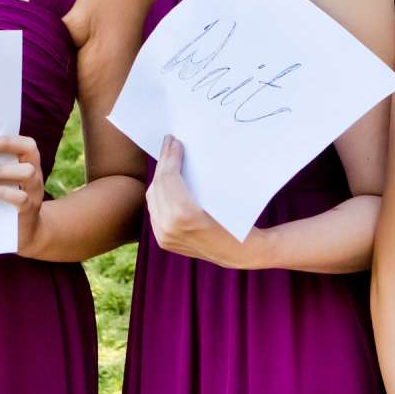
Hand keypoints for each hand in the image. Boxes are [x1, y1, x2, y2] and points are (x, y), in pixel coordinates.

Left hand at [0, 133, 48, 255]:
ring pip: (28, 173)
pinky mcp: (29, 210)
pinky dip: (5, 193)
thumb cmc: (7, 202)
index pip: (27, 144)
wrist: (26, 234)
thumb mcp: (5, 183)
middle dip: (7, 145)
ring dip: (4, 171)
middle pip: (30, 151)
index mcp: (28, 165)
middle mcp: (35, 175)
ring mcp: (34, 192)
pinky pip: (22, 198)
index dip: (8, 139)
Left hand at [145, 137, 260, 265]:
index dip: (170, 157)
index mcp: (183, 214)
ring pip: (153, 198)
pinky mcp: (164, 241)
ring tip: (168, 160)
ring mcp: (164, 237)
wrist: (241, 252)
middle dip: (163, 162)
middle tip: (169, 144)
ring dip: (160, 177)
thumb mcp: (220, 194)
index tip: (174, 141)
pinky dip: (160, 194)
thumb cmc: (237, 218)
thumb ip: (197, 177)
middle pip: (158, 185)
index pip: (169, 177)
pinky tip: (166, 181)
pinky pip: (155, 211)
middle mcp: (168, 227)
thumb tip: (184, 150)